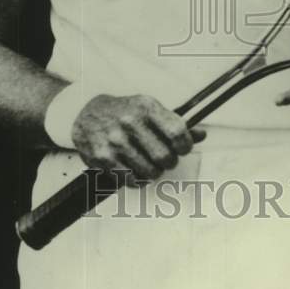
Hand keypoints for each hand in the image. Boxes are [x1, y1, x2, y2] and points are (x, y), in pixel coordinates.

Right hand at [72, 94, 205, 182]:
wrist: (87, 115)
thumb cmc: (126, 113)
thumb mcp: (150, 109)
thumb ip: (175, 123)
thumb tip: (202, 135)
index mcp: (146, 107)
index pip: (177, 132)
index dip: (185, 145)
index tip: (182, 148)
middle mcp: (130, 122)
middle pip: (165, 157)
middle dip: (169, 162)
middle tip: (164, 158)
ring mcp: (116, 141)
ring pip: (150, 172)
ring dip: (154, 172)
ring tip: (147, 162)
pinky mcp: (103, 158)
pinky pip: (132, 181)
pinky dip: (138, 180)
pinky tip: (134, 169)